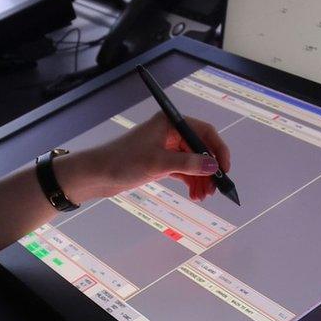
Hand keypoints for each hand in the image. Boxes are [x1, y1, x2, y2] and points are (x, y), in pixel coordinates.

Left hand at [60, 109, 232, 203]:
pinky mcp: (160, 162)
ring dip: (200, 179)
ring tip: (202, 197)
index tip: (224, 170)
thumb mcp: (158, 163)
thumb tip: (213, 167)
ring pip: (193, 162)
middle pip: (201, 149)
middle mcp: (170, 132)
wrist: (96, 174)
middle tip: (214, 189)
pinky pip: (183, 171)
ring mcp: (166, 147)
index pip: (204, 132)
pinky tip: (195, 195)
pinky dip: (191, 182)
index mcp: (170, 122)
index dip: (218, 150)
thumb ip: (188, 165)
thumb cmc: (123, 161)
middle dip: (209, 170)